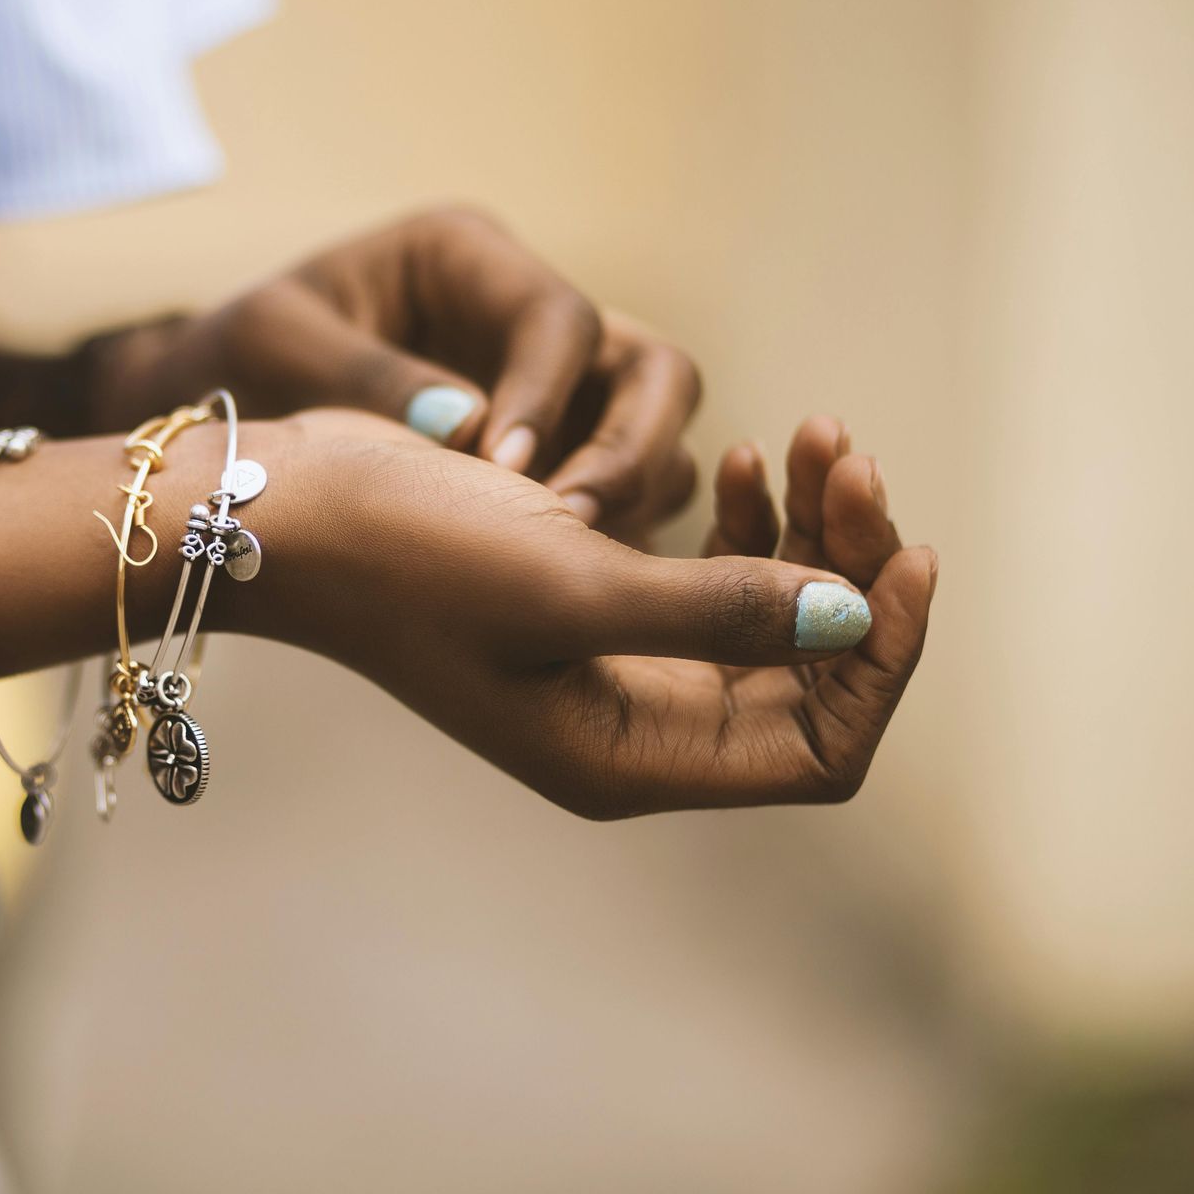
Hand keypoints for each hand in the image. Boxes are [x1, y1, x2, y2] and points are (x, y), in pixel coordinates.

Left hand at [93, 206, 702, 540]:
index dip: (547, 394)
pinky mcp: (554, 462)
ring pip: (655, 439)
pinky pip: (618, 499)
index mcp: (465, 259)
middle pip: (652, 370)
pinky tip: (556, 587)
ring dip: (628, 501)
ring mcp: (554, 392)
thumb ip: (367, 378)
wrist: (213, 428)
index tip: (503, 469)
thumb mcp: (274, 346)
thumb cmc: (233, 363)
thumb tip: (472, 428)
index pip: (558, 318)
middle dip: (630, 448)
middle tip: (569, 525)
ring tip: (561, 565)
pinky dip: (606, 540)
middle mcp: (526, 319)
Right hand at [239, 410, 935, 817]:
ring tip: (810, 437)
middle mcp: (630, 724)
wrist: (289, 507)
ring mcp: (610, 664)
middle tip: (847, 454)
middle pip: (805, 672)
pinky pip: (708, 575)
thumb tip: (852, 617)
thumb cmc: (407, 553)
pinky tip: (738, 457)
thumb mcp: (567, 582)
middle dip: (848, 565)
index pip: (820, 747)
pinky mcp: (589, 600)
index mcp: (628, 756)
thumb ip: (717, 611)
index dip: (881, 660)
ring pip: (765, 615)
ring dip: (804, 530)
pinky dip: (742, 518)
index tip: (903, 551)